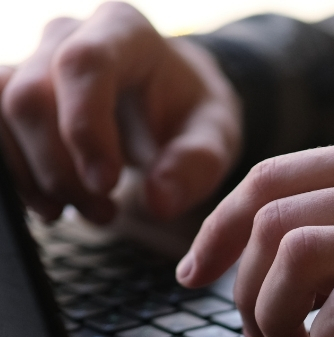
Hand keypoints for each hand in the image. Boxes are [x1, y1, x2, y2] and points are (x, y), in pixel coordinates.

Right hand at [0, 2, 240, 223]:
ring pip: (1, 114)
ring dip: (35, 178)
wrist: (168, 105)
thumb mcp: (215, 137)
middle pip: (31, 97)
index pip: (85, 64)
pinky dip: (17, 176)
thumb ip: (196, 165)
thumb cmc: (190, 114)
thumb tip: (158, 202)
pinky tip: (54, 203)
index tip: (106, 185)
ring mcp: (33, 62)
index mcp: (125, 31)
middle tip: (105, 212)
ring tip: (84, 211)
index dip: (85, 127)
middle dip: (60, 169)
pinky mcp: (13, 93)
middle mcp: (69, 36)